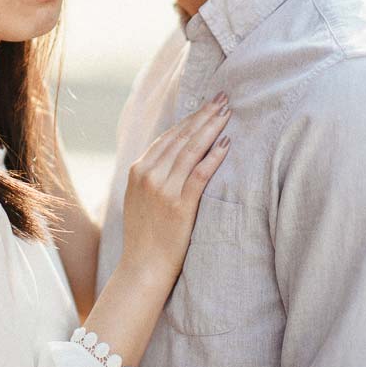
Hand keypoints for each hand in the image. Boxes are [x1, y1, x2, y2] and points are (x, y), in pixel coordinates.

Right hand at [118, 97, 231, 284]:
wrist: (143, 267)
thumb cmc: (146, 234)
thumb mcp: (140, 197)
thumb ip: (152, 173)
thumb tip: (173, 152)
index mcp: (138, 171)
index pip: (169, 137)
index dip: (190, 118)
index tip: (207, 104)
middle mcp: (148, 176)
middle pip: (182, 138)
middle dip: (204, 116)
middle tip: (223, 98)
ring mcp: (163, 190)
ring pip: (191, 150)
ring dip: (211, 129)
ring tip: (227, 113)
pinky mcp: (179, 205)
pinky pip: (200, 174)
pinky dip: (214, 157)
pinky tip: (227, 144)